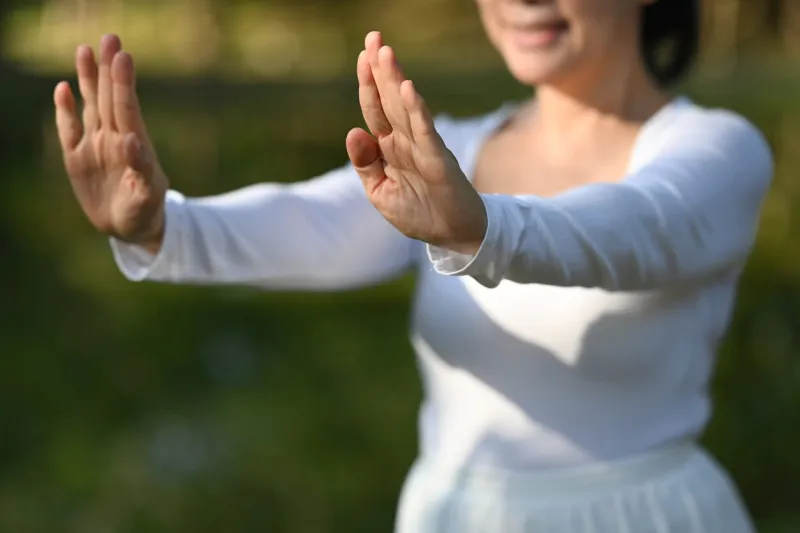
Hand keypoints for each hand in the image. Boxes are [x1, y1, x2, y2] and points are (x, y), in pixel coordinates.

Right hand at [54, 34, 167, 252]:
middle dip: (109, 70)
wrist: (131, 227)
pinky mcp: (76, 158)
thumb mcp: (147, 194)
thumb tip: (131, 139)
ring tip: (85, 50)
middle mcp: (114, 138)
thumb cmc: (146, 209)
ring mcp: (95, 146)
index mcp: (134, 144)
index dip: (124, 83)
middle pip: (110, 98)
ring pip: (90, 106)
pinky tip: (62, 88)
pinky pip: (68, 129)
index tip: (123, 57)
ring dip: (87, 79)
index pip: (127, 108)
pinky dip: (65, 111)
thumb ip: (141, 168)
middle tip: (110, 39)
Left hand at [345, 32, 487, 253]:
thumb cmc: (419, 212)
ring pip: (405, 108)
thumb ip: (366, 164)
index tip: (363, 55)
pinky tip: (407, 90)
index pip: (375, 110)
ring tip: (386, 53)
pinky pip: (425, 132)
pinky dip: (416, 111)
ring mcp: (423, 147)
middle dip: (380, 69)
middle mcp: (406, 141)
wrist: (453, 235)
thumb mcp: (380, 193)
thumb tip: (354, 132)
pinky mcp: (438, 160)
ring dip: (395, 80)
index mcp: (389, 147)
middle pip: (389, 99)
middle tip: (374, 37)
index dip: (368, 84)